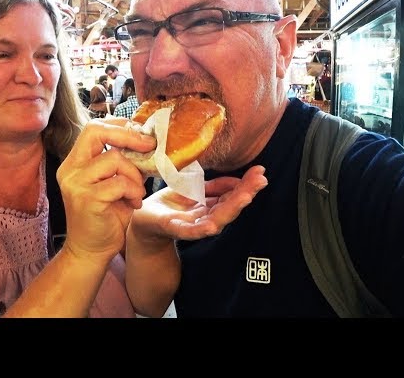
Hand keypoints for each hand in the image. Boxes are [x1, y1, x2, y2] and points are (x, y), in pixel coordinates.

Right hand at [57, 117, 156, 260]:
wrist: (91, 251)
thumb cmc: (105, 216)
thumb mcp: (110, 183)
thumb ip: (118, 162)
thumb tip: (144, 139)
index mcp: (74, 163)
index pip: (93, 128)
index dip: (119, 126)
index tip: (141, 133)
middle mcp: (70, 170)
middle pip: (96, 132)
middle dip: (128, 135)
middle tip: (149, 145)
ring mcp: (76, 184)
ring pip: (114, 159)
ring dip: (134, 175)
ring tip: (137, 192)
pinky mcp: (87, 199)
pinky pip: (120, 183)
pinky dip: (134, 192)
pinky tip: (133, 204)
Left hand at [131, 165, 267, 241]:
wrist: (143, 217)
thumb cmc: (169, 204)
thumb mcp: (194, 189)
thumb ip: (215, 186)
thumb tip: (237, 180)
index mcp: (210, 207)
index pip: (233, 196)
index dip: (247, 185)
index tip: (260, 172)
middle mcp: (206, 218)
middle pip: (230, 207)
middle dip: (246, 193)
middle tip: (260, 180)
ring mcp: (192, 226)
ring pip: (217, 219)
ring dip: (232, 208)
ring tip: (246, 196)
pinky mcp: (176, 229)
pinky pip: (192, 231)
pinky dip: (203, 229)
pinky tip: (213, 225)